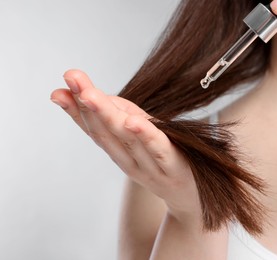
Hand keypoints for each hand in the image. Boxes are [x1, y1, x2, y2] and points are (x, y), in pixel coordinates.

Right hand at [50, 69, 199, 217]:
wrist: (194, 197)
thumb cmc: (166, 160)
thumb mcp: (142, 135)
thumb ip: (121, 114)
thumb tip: (92, 93)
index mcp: (121, 151)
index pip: (94, 129)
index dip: (76, 109)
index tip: (59, 88)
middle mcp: (130, 160)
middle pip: (105, 132)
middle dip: (86, 104)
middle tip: (71, 79)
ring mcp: (150, 166)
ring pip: (126, 138)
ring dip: (107, 115)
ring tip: (90, 94)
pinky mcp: (173, 166)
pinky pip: (158, 149)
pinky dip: (144, 136)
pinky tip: (133, 122)